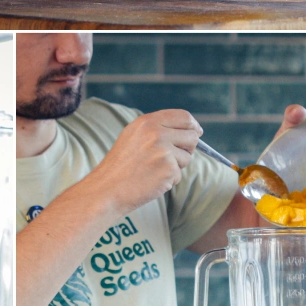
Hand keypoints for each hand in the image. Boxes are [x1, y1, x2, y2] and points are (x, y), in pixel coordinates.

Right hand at [88, 108, 202, 215]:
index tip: (196, 132)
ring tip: (153, 170)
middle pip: (192, 136)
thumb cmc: (121, 165)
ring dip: (176, 166)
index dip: (193, 125)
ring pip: (187, 157)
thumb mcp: (134, 136)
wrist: (108, 188)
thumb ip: (158, 129)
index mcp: (148, 122)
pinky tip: (152, 180)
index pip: (183, 117)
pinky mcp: (168, 169)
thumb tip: (192, 130)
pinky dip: (169, 180)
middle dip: (187, 148)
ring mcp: (164, 151)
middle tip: (170, 158)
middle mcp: (157, 133)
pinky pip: (179, 174)